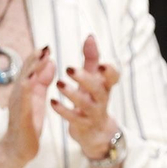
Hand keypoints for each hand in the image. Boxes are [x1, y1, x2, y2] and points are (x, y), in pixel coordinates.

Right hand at [0, 46, 54, 167]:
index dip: (37, 58)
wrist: (17, 148)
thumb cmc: (28, 124)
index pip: (30, 70)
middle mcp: (19, 94)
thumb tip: (50, 62)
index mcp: (24, 90)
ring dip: (32, 69)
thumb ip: (42, 81)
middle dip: (34, 59)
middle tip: (45, 46)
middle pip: (25, 72)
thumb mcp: (37, 99)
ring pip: (24, 82)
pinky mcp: (21, 115)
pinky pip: (23, 100)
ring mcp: (18, 104)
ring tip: (42, 58)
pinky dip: (27, 88)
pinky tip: (31, 81)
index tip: (46, 46)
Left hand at [53, 34, 120, 160]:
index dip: (110, 71)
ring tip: (59, 84)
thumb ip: (92, 58)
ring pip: (86, 104)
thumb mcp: (94, 78)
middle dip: (85, 79)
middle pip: (99, 89)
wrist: (95, 131)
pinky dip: (63, 110)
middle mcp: (101, 99)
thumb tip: (90, 36)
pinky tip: (52, 102)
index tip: (101, 64)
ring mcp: (93, 113)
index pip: (114, 77)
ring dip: (72, 94)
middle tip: (69, 69)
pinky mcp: (83, 125)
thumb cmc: (92, 98)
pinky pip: (74, 119)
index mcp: (104, 85)